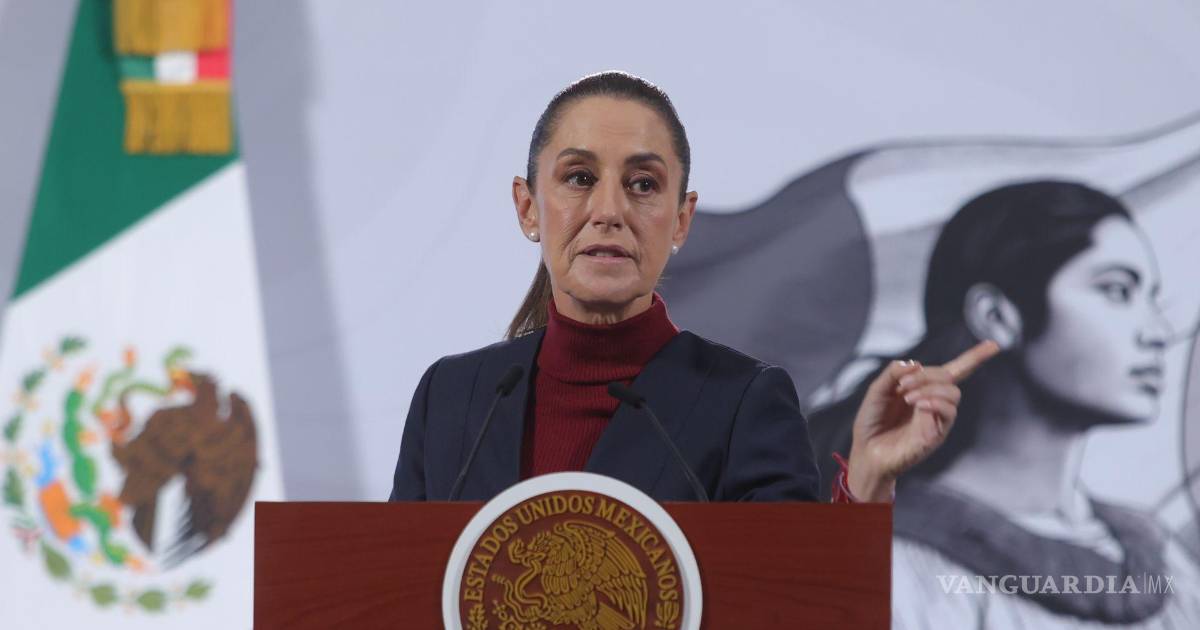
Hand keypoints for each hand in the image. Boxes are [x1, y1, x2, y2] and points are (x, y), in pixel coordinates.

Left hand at [846, 340, 999, 501]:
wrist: (866, 452)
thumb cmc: (871, 422)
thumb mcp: (877, 391)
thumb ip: (893, 373)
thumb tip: (914, 362)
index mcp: (923, 388)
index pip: (955, 370)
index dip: (975, 357)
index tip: (993, 345)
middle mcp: (935, 402)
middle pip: (949, 377)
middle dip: (926, 375)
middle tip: (902, 386)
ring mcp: (938, 419)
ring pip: (953, 393)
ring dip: (930, 388)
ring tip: (907, 398)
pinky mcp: (937, 434)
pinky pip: (948, 412)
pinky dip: (934, 402)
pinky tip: (917, 405)